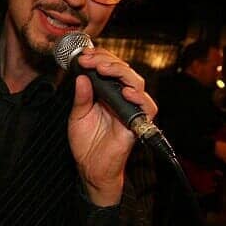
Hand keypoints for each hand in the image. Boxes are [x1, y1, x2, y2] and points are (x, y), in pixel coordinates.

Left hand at [67, 47, 156, 205]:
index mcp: (107, 93)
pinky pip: (147, 107)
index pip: (109, 67)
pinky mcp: (138, 123)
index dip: (98, 58)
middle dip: (106, 60)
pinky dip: (138, 97)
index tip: (82, 57)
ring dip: (120, 71)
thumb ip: (81, 97)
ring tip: (103, 69)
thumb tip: (82, 77)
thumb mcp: (78, 116)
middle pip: (123, 70)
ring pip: (136, 82)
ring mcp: (131, 109)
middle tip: (89, 60)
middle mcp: (121, 98)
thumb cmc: (87, 143)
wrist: (91, 168)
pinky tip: (125, 91)